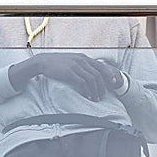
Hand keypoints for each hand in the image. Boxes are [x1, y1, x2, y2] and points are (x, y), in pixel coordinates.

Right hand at [9, 52, 123, 99]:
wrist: (43, 61)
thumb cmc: (58, 63)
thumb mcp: (72, 61)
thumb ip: (82, 65)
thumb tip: (90, 74)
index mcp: (84, 58)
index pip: (101, 66)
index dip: (108, 75)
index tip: (113, 83)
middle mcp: (82, 61)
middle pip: (98, 74)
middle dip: (102, 86)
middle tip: (103, 95)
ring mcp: (76, 66)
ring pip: (92, 79)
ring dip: (95, 90)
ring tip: (96, 98)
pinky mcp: (69, 73)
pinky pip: (82, 82)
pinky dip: (87, 90)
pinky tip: (88, 96)